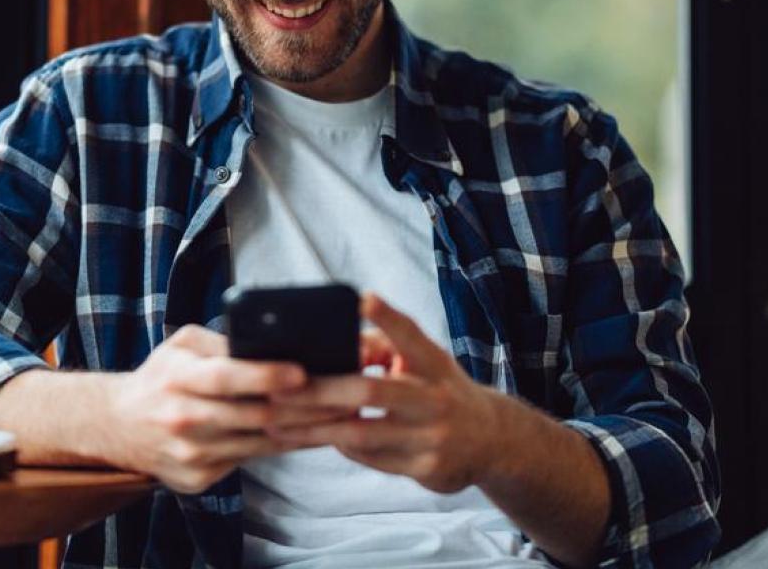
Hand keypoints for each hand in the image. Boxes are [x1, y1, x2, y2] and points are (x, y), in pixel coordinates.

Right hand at [100, 324, 343, 492]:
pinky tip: (314, 434)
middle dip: (309, 405)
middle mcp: (183, 419)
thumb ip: (222, 343)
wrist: (117, 425)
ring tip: (345, 413)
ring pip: (262, 443)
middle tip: (348, 394)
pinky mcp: (197, 478)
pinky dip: (286, 447)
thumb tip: (273, 339)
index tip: (303, 372)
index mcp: (178, 378)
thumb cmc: (161, 377)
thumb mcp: (182, 346)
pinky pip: (252, 461)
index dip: (265, 375)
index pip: (225, 377)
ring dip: (308, 430)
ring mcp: (191, 454)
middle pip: (254, 415)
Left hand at [267, 293, 523, 493]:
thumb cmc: (440, 389)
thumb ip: (385, 348)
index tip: (362, 299)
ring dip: (315, 427)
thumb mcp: (425, 362)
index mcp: (435, 363)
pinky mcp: (425, 468)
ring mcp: (432, 436)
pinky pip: (370, 458)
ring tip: (275, 420)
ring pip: (362, 433)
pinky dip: (339, 445)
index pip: (410, 335)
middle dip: (322, 390)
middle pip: (372, 390)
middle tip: (280, 387)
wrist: (491, 440)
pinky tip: (310, 436)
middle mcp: (436, 398)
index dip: (387, 318)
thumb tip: (338, 343)